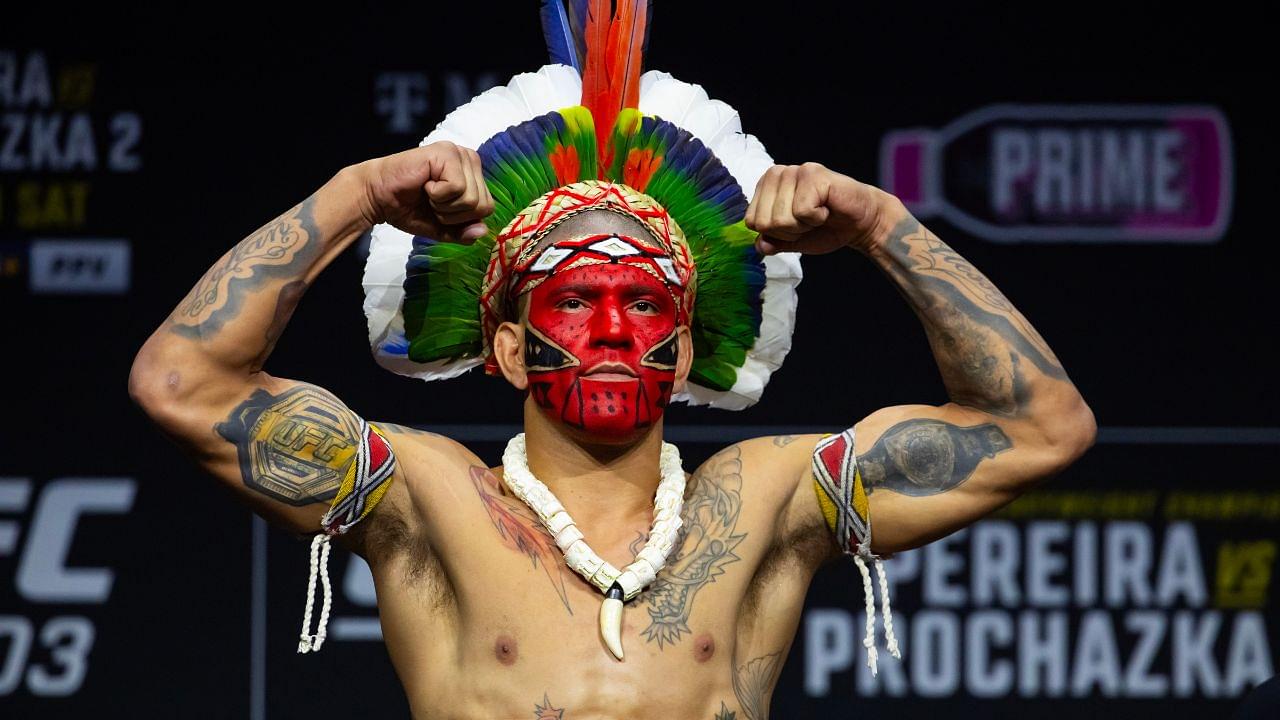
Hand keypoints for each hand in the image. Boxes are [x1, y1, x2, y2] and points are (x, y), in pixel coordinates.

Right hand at [355, 141, 495, 242]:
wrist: (378, 197)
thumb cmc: (409, 208)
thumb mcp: (442, 228)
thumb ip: (464, 232)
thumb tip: (482, 231)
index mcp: (473, 174)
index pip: (487, 207)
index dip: (461, 219)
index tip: (438, 209)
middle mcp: (470, 159)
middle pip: (482, 205)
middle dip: (454, 215)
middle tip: (431, 202)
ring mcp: (459, 153)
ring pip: (471, 198)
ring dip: (444, 206)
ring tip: (428, 193)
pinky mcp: (447, 153)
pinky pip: (457, 188)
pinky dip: (438, 196)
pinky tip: (425, 185)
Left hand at [745, 163, 893, 255]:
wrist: (860, 224)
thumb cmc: (825, 228)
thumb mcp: (792, 240)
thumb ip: (773, 242)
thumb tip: (759, 246)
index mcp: (765, 187)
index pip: (751, 221)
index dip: (776, 234)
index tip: (796, 225)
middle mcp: (776, 173)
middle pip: (764, 221)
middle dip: (789, 231)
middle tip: (808, 220)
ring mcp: (794, 171)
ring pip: (781, 218)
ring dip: (803, 225)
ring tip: (818, 213)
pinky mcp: (813, 174)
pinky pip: (802, 210)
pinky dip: (816, 218)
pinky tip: (826, 208)